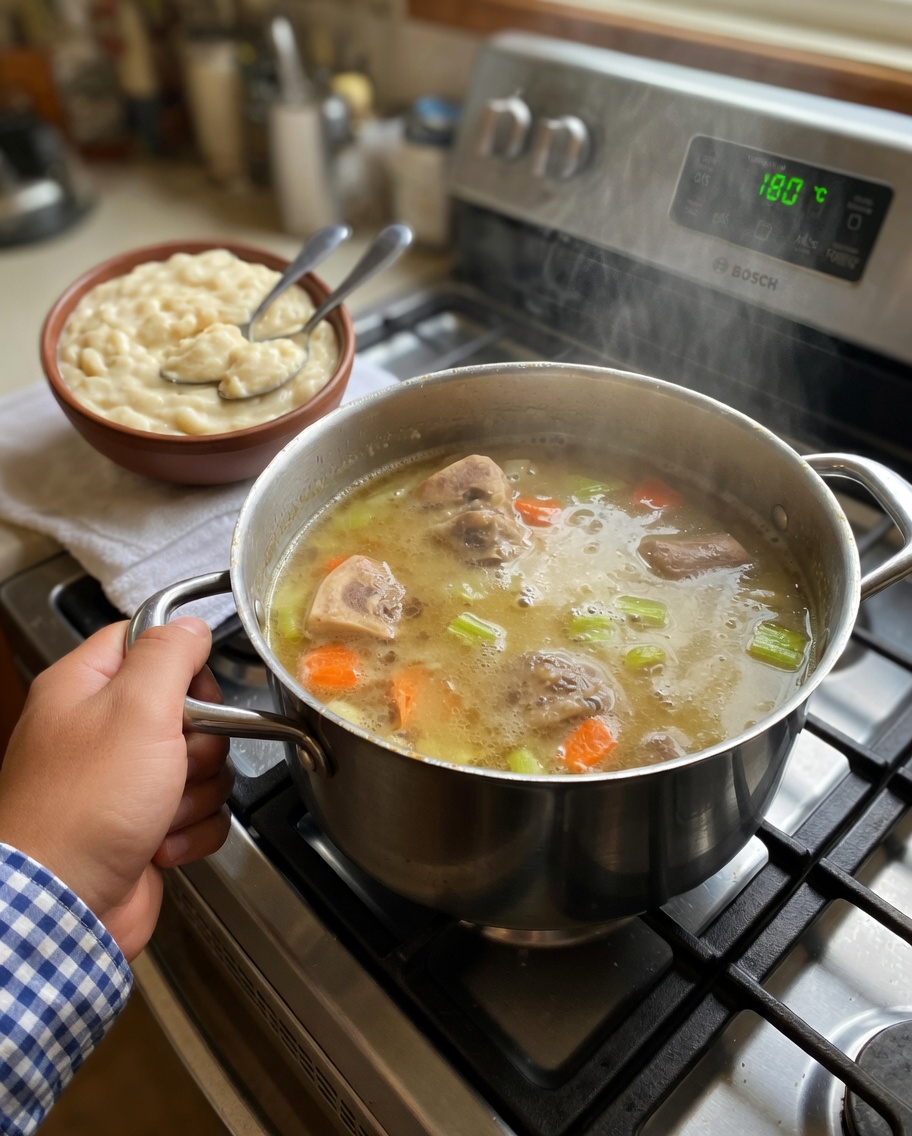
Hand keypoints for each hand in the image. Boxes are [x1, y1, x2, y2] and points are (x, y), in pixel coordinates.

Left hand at [0, 618, 232, 961]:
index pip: (146, 642)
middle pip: (188, 710)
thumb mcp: (137, 709)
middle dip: (199, 744)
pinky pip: (198, 812)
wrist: (64, 907)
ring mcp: (120, 782)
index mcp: (85, 688)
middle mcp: (99, 732)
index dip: (183, 664)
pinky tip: (160, 842)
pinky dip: (190, 830)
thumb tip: (190, 626)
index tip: (196, 691)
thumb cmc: (84, 809)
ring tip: (160, 812)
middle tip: (175, 761)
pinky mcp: (143, 826)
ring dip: (196, 793)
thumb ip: (169, 655)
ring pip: (200, 765)